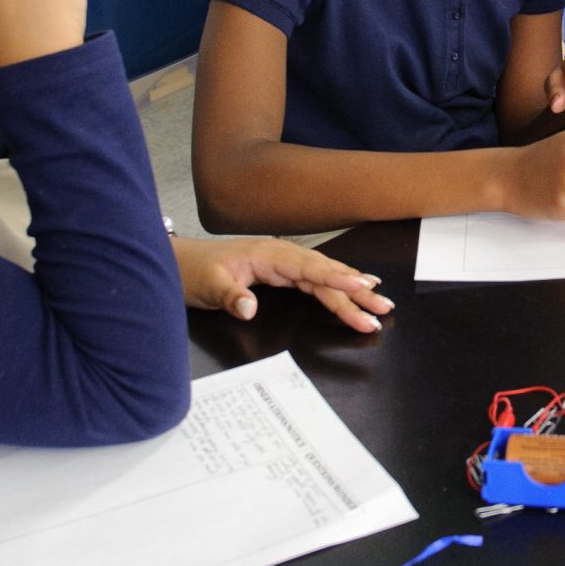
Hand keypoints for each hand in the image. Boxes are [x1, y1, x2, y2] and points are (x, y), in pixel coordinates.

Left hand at [174, 236, 394, 333]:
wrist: (181, 263)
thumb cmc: (194, 272)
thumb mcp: (207, 286)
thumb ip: (229, 297)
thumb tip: (248, 309)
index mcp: (269, 256)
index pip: (310, 269)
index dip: (338, 279)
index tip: (363, 288)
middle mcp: (281, 256)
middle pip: (326, 273)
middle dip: (356, 291)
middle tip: (383, 307)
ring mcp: (282, 263)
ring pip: (324, 276)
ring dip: (352, 288)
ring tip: (380, 299)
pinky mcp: (280, 272)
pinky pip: (315, 278)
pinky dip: (337, 283)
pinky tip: (353, 285)